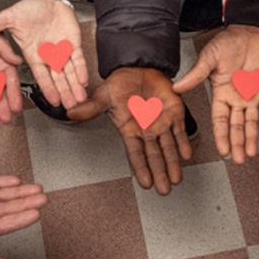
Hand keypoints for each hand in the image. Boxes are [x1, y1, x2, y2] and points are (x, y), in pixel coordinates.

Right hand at [0, 0, 87, 108]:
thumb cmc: (27, 9)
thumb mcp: (8, 18)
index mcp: (34, 54)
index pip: (41, 75)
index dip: (48, 88)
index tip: (53, 101)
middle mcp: (49, 56)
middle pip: (58, 78)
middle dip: (65, 92)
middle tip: (70, 107)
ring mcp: (62, 50)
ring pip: (70, 71)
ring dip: (75, 85)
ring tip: (80, 100)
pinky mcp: (73, 42)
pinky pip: (78, 58)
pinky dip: (81, 68)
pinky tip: (84, 80)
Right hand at [68, 67, 191, 194]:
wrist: (138, 67)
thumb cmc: (121, 83)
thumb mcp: (104, 96)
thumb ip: (91, 108)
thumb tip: (71, 113)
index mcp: (130, 130)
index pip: (136, 154)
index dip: (141, 169)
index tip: (145, 184)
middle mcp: (147, 131)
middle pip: (154, 156)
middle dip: (160, 173)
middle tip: (164, 190)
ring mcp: (161, 123)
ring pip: (169, 147)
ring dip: (173, 163)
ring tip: (176, 179)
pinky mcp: (174, 112)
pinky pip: (180, 130)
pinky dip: (183, 142)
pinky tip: (186, 155)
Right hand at [173, 25, 258, 163]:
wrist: (249, 32)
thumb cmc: (227, 43)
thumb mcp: (208, 59)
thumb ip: (195, 75)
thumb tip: (176, 88)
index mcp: (221, 94)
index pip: (220, 121)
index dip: (221, 136)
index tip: (222, 151)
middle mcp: (236, 99)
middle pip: (236, 127)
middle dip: (237, 143)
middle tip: (238, 159)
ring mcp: (252, 97)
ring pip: (252, 123)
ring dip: (252, 138)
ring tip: (251, 153)